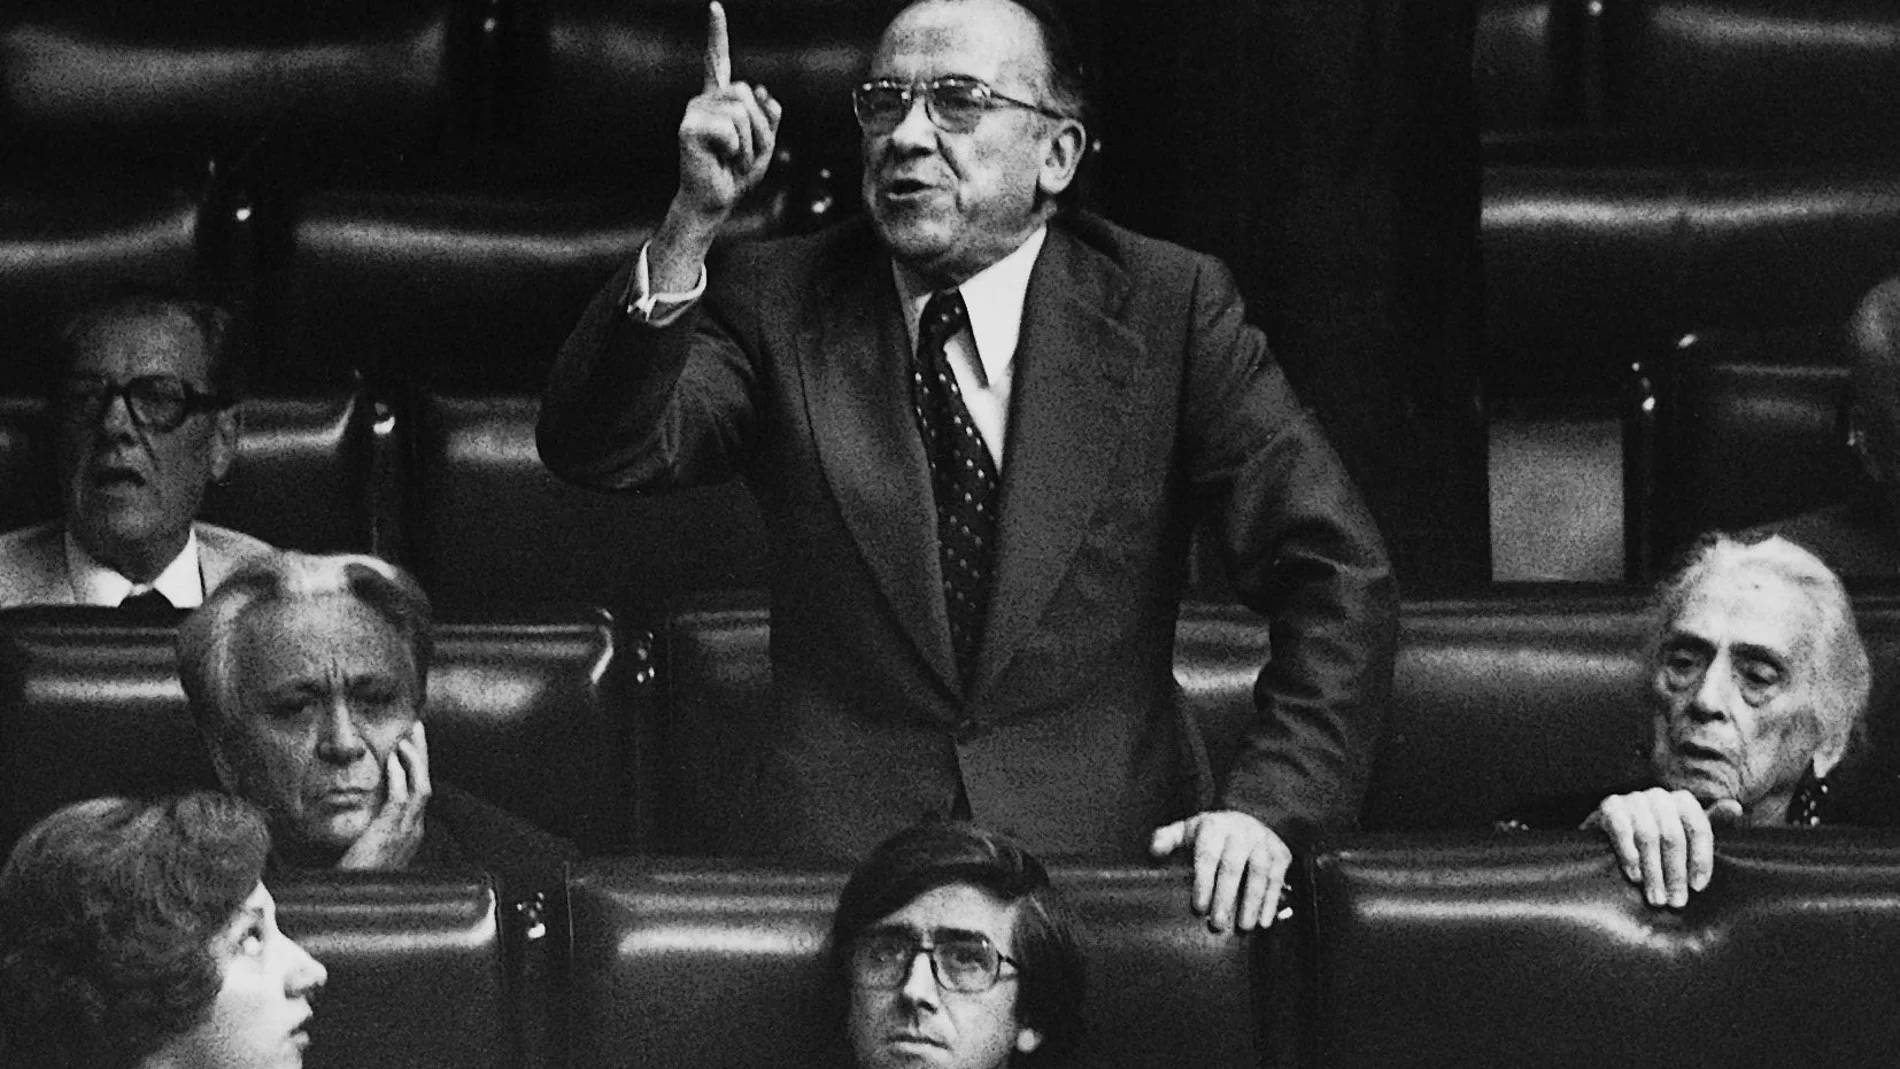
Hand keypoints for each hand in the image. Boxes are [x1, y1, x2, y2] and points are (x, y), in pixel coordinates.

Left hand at [338, 721, 431, 870]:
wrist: (353, 905)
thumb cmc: (356, 881)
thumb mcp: (368, 852)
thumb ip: (370, 832)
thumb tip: (359, 814)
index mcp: (410, 834)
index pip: (421, 792)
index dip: (418, 767)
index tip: (410, 745)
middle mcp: (414, 831)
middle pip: (426, 783)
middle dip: (422, 754)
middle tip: (416, 728)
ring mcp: (406, 832)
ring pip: (421, 786)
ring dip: (416, 759)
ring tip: (408, 736)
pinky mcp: (391, 833)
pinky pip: (402, 798)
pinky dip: (400, 776)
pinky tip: (393, 759)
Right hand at [674, 1, 782, 222]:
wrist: (715, 201)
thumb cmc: (736, 174)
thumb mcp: (765, 143)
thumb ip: (769, 115)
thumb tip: (760, 90)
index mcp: (720, 100)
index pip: (717, 61)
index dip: (716, 33)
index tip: (714, 6)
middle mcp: (704, 100)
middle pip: (746, 92)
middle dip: (759, 127)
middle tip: (744, 153)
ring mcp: (694, 111)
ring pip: (741, 113)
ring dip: (749, 143)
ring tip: (733, 159)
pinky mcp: (689, 128)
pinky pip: (730, 129)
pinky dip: (736, 150)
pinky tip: (720, 159)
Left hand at [1150, 810, 1290, 932]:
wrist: (1246, 818)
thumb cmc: (1211, 833)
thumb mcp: (1187, 830)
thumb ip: (1167, 839)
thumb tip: (1155, 851)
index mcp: (1214, 827)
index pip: (1207, 855)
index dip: (1204, 882)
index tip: (1199, 907)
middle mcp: (1240, 832)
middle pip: (1233, 866)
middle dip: (1226, 896)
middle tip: (1219, 924)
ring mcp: (1263, 841)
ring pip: (1260, 872)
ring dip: (1253, 901)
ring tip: (1244, 927)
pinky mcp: (1281, 853)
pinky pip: (1278, 878)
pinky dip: (1272, 901)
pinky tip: (1264, 921)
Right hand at [1584, 787, 1741, 907]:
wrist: (1611, 834)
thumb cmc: (1657, 839)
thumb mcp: (1685, 833)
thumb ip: (1710, 823)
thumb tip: (1736, 808)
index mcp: (1683, 801)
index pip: (1699, 828)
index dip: (1701, 859)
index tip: (1698, 888)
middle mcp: (1659, 795)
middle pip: (1673, 836)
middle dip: (1675, 873)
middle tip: (1676, 902)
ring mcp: (1633, 798)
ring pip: (1648, 837)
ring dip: (1653, 872)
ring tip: (1656, 898)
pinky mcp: (1609, 805)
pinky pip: (1622, 830)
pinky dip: (1629, 855)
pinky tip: (1635, 877)